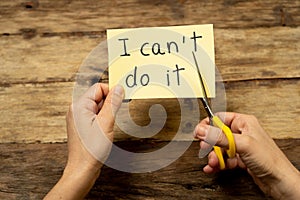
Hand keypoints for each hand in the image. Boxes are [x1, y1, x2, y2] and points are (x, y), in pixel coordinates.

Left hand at [45, 83, 123, 199]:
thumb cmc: (91, 149)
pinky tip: (105, 130)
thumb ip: (113, 103)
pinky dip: (103, 119)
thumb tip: (119, 88)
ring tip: (108, 126)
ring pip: (98, 106)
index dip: (111, 92)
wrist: (83, 169)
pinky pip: (95, 115)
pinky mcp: (82, 125)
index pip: (98, 88)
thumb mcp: (106, 123)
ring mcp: (79, 118)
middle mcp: (77, 110)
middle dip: (110, 103)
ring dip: (107, 112)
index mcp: (79, 106)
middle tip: (114, 116)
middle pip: (98, 96)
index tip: (121, 100)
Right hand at [194, 112, 299, 198]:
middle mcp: (242, 133)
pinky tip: (213, 168)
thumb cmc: (270, 160)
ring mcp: (241, 147)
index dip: (208, 124)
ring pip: (220, 148)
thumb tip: (202, 129)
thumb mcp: (242, 144)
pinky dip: (218, 164)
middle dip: (210, 144)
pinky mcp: (240, 159)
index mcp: (245, 122)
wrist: (279, 182)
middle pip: (218, 134)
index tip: (198, 132)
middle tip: (205, 149)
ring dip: (214, 156)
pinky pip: (224, 159)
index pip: (221, 118)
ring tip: (212, 162)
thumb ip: (220, 137)